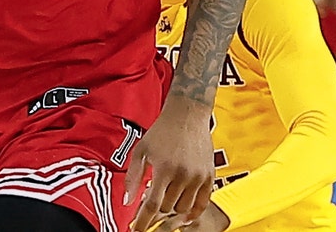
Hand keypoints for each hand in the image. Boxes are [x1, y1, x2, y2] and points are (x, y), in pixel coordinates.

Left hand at [126, 97, 214, 231]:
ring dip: (172, 209)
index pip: (152, 205)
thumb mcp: (141, 151)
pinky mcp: (209, 176)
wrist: (187, 115)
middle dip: (155, 210)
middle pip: (167, 208)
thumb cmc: (162, 131)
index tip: (136, 229)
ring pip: (183, 208)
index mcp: (164, 169)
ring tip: (165, 198)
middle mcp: (183, 175)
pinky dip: (192, 212)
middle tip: (149, 201)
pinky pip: (202, 204)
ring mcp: (198, 177)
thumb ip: (132, 177)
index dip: (142, 221)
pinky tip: (183, 215)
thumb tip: (126, 201)